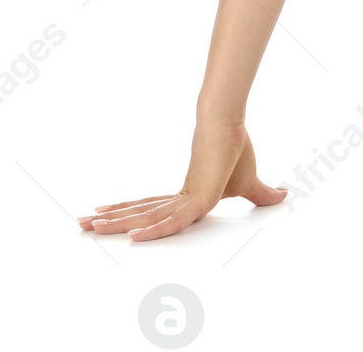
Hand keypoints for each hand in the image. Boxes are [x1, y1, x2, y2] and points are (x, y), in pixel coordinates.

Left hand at [79, 122, 285, 241]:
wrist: (230, 125)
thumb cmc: (234, 150)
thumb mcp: (247, 184)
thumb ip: (259, 194)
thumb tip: (283, 194)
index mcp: (187, 195)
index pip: (151, 209)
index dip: (128, 214)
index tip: (102, 217)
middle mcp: (179, 196)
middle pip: (138, 213)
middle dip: (108, 220)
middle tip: (79, 224)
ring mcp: (185, 196)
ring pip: (144, 216)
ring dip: (113, 221)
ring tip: (83, 224)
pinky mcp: (198, 198)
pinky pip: (173, 221)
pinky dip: (154, 230)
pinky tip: (133, 237)